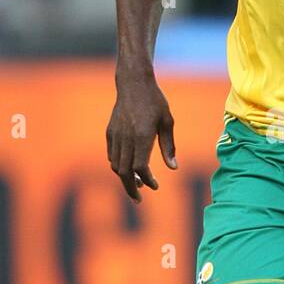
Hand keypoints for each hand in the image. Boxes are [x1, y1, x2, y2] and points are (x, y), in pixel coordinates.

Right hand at [107, 71, 177, 201]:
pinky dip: (119, 166)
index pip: (140, 167)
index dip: (147, 180)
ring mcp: (116, 135)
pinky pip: (112, 155)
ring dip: (125, 178)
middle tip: (139, 200)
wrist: (133, 83)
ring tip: (137, 184)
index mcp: (142, 135)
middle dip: (131, 188)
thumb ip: (169, 146)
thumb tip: (173, 168)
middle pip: (124, 171)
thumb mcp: (167, 122)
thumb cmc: (155, 101)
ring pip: (116, 165)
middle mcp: (126, 137)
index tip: (155, 186)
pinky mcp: (110, 132)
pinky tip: (128, 168)